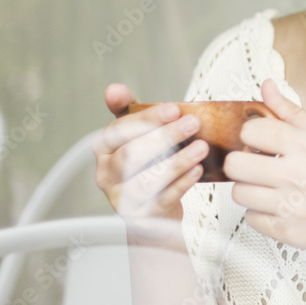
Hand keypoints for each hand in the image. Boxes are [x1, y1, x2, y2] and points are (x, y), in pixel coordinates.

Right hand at [94, 83, 208, 222]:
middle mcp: (106, 173)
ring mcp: (120, 197)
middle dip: (165, 137)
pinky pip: (161, 199)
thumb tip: (113, 89)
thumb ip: (131, 109)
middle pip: (132, 155)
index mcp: (104, 148)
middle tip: (193, 123)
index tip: (174, 109)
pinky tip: (197, 170)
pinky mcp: (140, 216)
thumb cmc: (146, 164)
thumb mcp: (137, 134)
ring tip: (201, 147)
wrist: (152, 210)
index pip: (120, 130)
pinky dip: (181, 184)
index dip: (147, 119)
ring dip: (177, 161)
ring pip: (147, 179)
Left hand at [223, 78, 305, 260]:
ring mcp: (289, 206)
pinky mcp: (285, 232)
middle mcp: (296, 175)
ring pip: (239, 193)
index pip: (251, 131)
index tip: (261, 141)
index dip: (252, 135)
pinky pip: (250, 218)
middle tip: (258, 164)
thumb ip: (292, 112)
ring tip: (270, 187)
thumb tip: (266, 86)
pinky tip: (279, 206)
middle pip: (236, 164)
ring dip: (250, 188)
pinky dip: (260, 212)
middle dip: (243, 162)